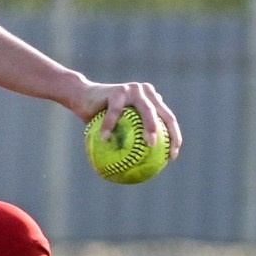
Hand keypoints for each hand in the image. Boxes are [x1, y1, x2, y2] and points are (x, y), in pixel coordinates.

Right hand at [67, 78, 181, 152]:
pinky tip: (105, 139)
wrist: (81, 95)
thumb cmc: (98, 116)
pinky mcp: (117, 90)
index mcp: (150, 100)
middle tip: (166, 152)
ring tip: (150, 145)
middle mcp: (145, 92)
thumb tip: (141, 166)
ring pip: (146, 110)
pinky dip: (109, 126)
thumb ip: (130, 138)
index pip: (168, 118)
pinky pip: (115, 112)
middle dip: (169, 133)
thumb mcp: (117, 127)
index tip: (172, 157)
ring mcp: (133, 89)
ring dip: (150, 126)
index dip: (174, 137)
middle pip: (162, 114)